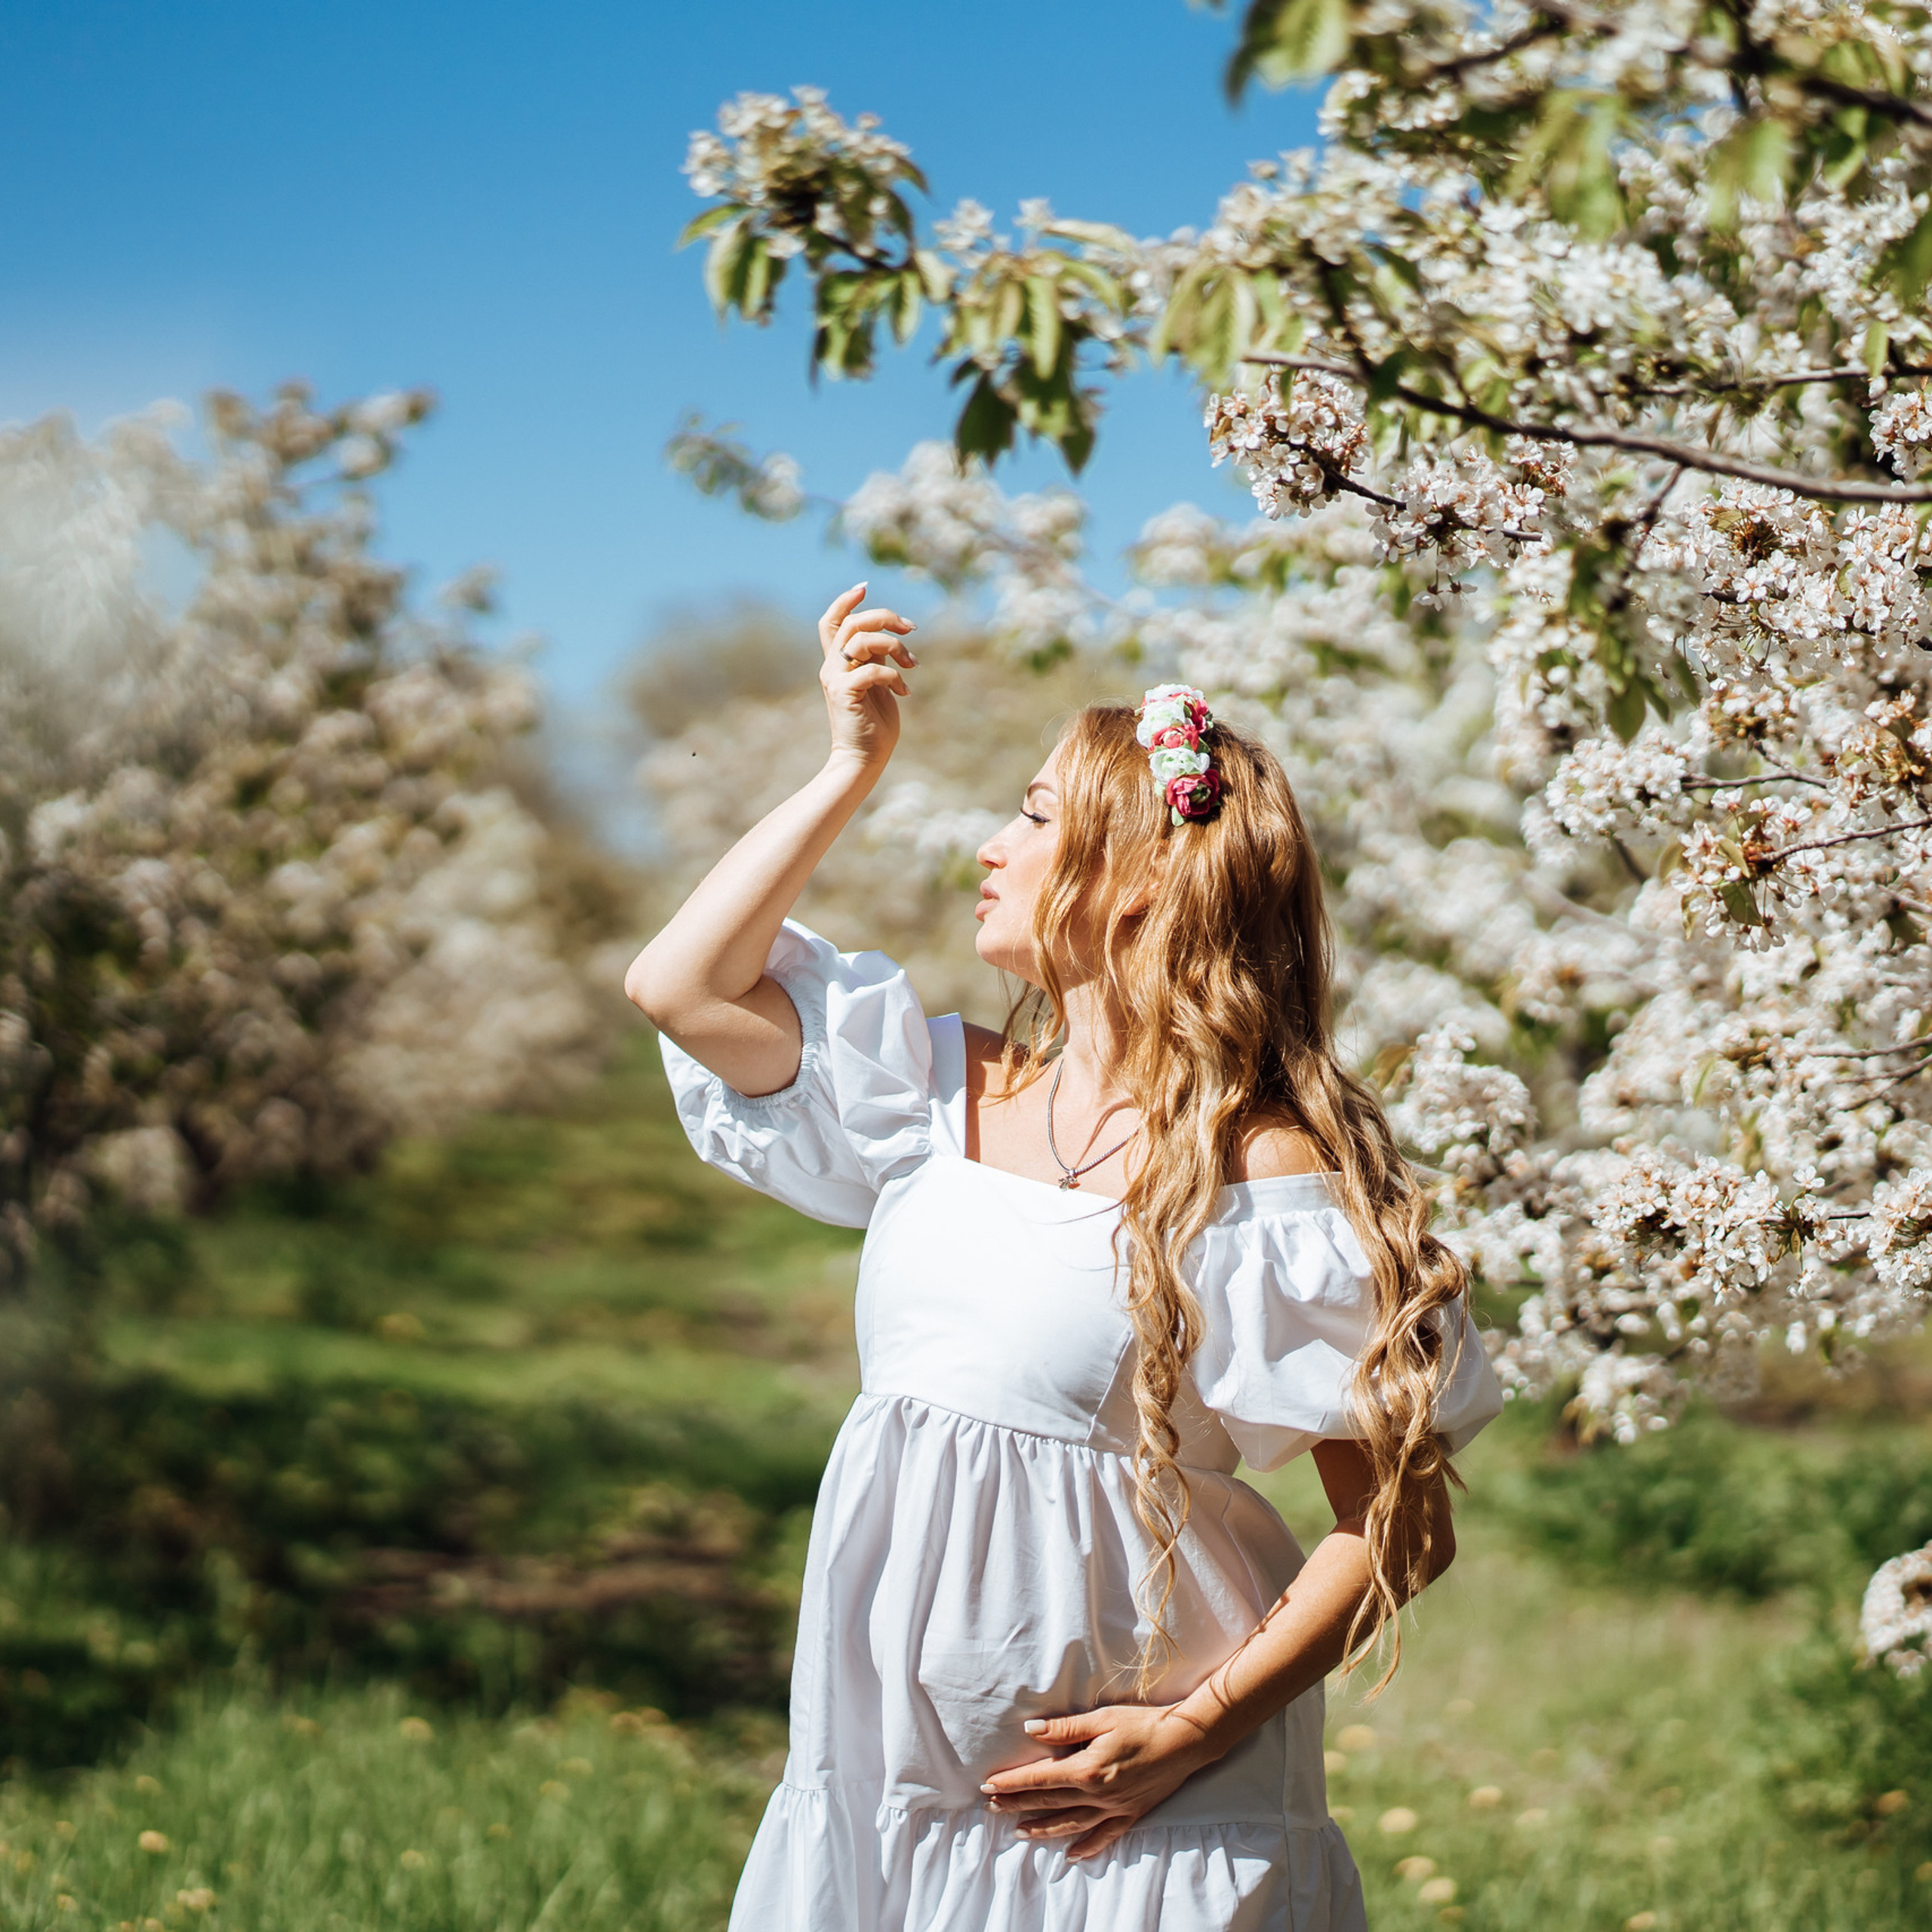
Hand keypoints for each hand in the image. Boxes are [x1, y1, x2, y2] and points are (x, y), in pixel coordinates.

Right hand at [818, 583, 916, 774]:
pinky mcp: (844, 693)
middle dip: (885, 618)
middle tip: (911, 629)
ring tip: (912, 665)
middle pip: (852, 623)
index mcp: (838, 662)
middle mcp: (831, 666)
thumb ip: (876, 659)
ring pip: (862, 639)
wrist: (864, 759)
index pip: (830, 622)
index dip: (845, 601)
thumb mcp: (878, 683)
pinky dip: (894, 676)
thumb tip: (890, 637)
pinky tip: (904, 692)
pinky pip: (872, 669)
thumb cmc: (874, 725)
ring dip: (895, 646)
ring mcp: (835, 678)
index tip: (864, 588)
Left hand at [979, 1704, 1218, 1860]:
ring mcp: (1114, 1809)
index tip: (989, 1786)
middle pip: (1049, 1802)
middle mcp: (1097, 1795)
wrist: (1185, 1742)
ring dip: (1042, 1829)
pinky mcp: (1130, 1815)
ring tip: (1019, 1832)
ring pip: (1070, 1824)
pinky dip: (1086, 1848)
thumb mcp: (1102, 1719)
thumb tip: (1031, 1731)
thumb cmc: (1142, 1724)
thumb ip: (1065, 1728)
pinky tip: (1072, 1855)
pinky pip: (1104, 1837)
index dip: (1012, 1783)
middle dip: (1017, 1804)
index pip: (1040, 1779)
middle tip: (991, 1808)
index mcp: (1087, 1769)